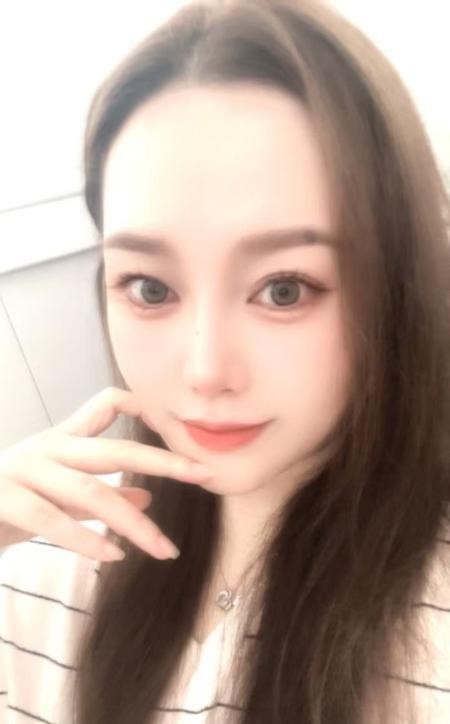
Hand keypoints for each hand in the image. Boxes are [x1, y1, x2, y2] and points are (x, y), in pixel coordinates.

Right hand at [0, 387, 210, 560]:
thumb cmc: (11, 502)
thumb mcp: (59, 495)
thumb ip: (101, 493)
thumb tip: (148, 495)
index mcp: (62, 440)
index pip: (105, 404)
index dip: (141, 405)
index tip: (177, 422)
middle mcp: (48, 447)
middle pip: (114, 449)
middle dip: (162, 461)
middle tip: (203, 475)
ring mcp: (25, 470)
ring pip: (89, 490)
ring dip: (132, 522)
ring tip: (164, 548)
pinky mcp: (4, 497)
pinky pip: (50, 518)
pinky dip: (85, 538)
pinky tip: (113, 555)